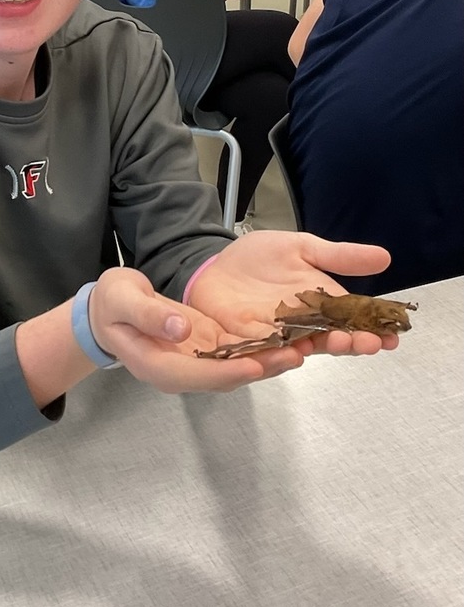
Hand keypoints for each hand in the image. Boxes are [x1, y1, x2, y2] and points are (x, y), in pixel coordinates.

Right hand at [87, 265, 310, 394]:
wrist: (110, 308)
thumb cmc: (112, 303)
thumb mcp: (123, 300)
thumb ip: (149, 315)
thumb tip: (180, 329)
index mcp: (156, 365)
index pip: (196, 374)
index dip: (226, 371)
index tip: (254, 364)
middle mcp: (180, 370)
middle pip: (224, 376)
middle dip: (260, 368)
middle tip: (296, 355)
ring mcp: (194, 361)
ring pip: (235, 366)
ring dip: (268, 360)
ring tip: (302, 347)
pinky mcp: (205, 347)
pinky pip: (235, 352)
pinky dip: (260, 346)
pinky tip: (285, 335)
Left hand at [186, 230, 396, 361]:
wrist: (215, 262)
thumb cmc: (258, 258)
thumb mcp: (301, 248)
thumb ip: (338, 257)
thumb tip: (384, 258)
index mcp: (318, 308)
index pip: (350, 324)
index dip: (370, 332)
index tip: (391, 337)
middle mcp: (298, 329)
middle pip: (326, 343)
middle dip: (346, 345)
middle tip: (361, 342)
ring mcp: (269, 338)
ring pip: (293, 353)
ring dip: (307, 352)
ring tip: (320, 348)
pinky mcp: (240, 342)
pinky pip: (254, 354)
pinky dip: (265, 358)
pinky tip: (278, 356)